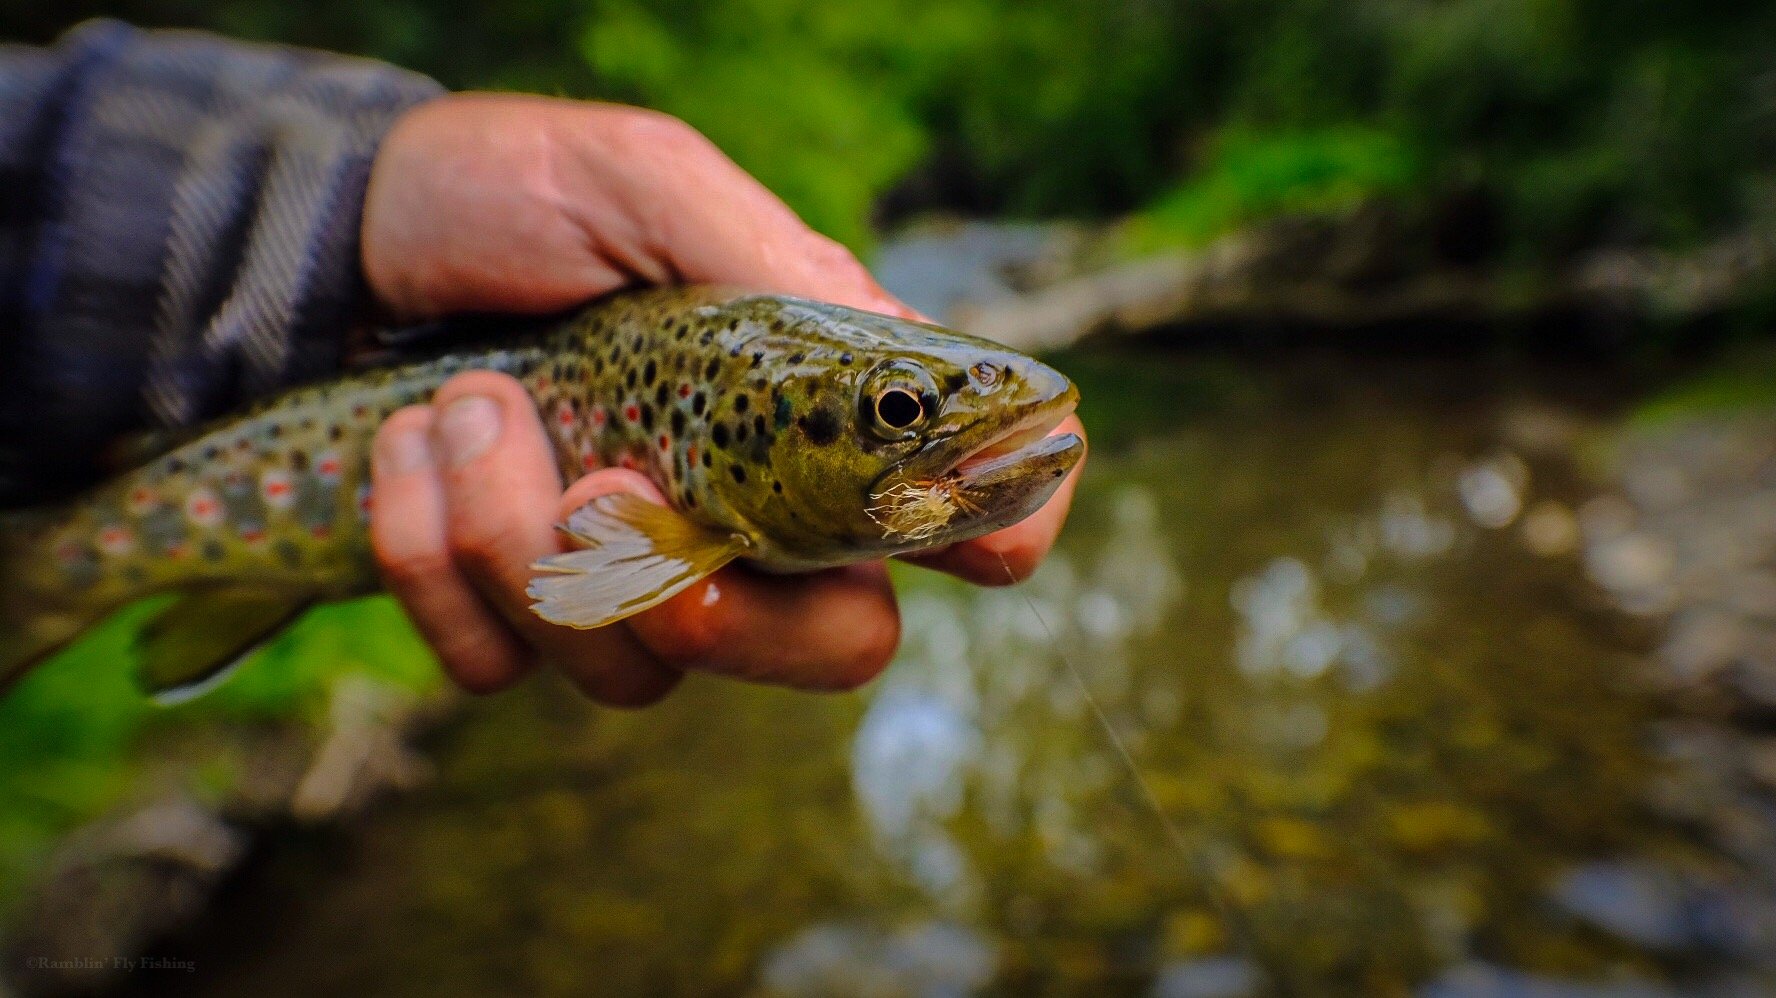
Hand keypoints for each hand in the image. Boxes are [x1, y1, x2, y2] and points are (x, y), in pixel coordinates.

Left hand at [361, 93, 1085, 702]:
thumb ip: (761, 258)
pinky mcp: (516, 617)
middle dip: (732, 621)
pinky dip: (431, 557)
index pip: (961, 504)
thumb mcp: (642, 184)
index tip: (976, 552)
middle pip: (833, 649)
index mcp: (816, 409)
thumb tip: (876, 341)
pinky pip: (498, 666)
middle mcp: (751, 516)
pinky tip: (410, 451)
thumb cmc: (516, 195)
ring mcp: (634, 581)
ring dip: (519, 533)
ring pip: (640, 670)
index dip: (998, 534)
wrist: (347, 246)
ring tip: (471, 400)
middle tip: (613, 504)